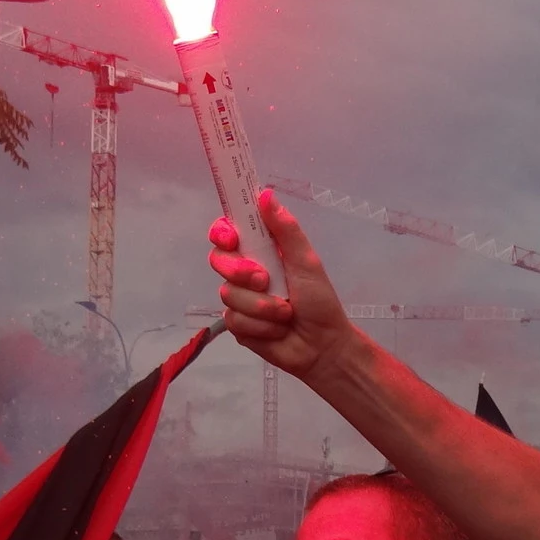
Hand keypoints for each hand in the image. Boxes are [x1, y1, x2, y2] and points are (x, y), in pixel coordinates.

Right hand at [208, 192, 356, 380]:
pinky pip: (235, 320)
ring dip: (261, 306)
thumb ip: (286, 230)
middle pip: (218, 261)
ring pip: (228, 295)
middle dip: (240, 272)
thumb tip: (266, 194)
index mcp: (261, 252)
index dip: (222, 232)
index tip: (232, 239)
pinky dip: (260, 326)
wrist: (322, 345)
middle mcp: (245, 273)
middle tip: (264, 280)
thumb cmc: (319, 301)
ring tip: (285, 313)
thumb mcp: (306, 261)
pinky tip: (276, 330)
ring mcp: (239, 300)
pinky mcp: (238, 326)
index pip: (227, 233)